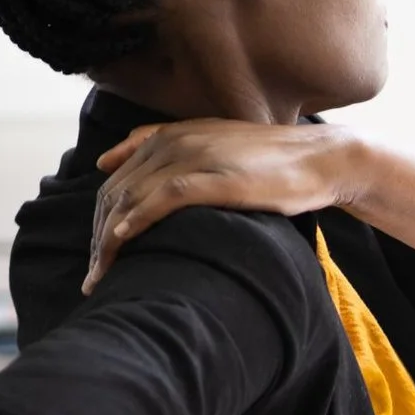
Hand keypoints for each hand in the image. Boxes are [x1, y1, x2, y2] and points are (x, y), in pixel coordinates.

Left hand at [86, 119, 367, 291]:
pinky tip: (123, 242)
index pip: (115, 180)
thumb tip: (109, 162)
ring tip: (101, 277)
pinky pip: (160, 199)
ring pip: (130, 198)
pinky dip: (136, 221)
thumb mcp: (214, 149)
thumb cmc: (271, 163)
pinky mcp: (212, 176)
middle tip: (93, 278)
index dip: (98, 220)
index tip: (97, 257)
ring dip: (108, 241)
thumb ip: (166, 150)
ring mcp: (193, 157)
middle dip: (98, 238)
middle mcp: (174, 142)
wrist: (321, 159)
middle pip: (115, 193)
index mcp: (170, 135)